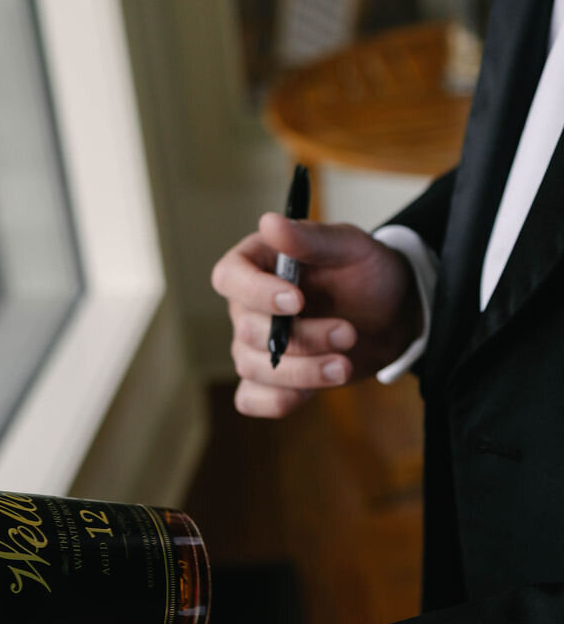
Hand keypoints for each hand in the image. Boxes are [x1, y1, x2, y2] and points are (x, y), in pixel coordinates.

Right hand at [212, 212, 421, 418]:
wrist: (394, 314)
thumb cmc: (367, 272)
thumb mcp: (350, 247)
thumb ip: (310, 239)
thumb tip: (269, 222)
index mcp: (257, 263)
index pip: (229, 277)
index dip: (256, 292)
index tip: (297, 300)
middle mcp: (247, 305)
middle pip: (248, 331)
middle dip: (302, 338)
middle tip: (348, 333)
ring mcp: (256, 346)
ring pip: (254, 368)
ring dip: (303, 371)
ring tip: (345, 364)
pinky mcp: (272, 380)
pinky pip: (252, 399)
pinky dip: (278, 400)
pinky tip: (312, 391)